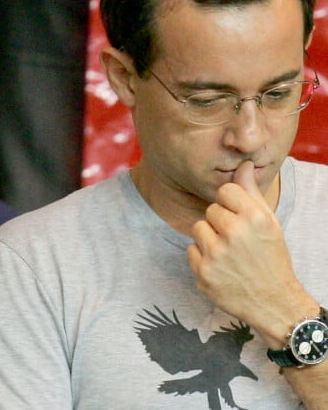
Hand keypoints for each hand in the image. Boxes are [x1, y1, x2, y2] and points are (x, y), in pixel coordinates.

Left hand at [187, 160, 311, 341]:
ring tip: (227, 252)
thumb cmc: (271, 257)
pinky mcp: (202, 272)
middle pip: (210, 210)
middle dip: (220, 222)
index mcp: (253, 218)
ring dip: (209, 238)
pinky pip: (191, 249)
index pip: (225, 190)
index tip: (240, 217)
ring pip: (198, 228)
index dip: (231, 203)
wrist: (274, 302)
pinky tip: (220, 266)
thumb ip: (251, 192)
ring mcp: (216, 254)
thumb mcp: (268, 222)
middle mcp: (234, 234)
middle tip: (236, 240)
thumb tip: (243, 164)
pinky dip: (202, 257)